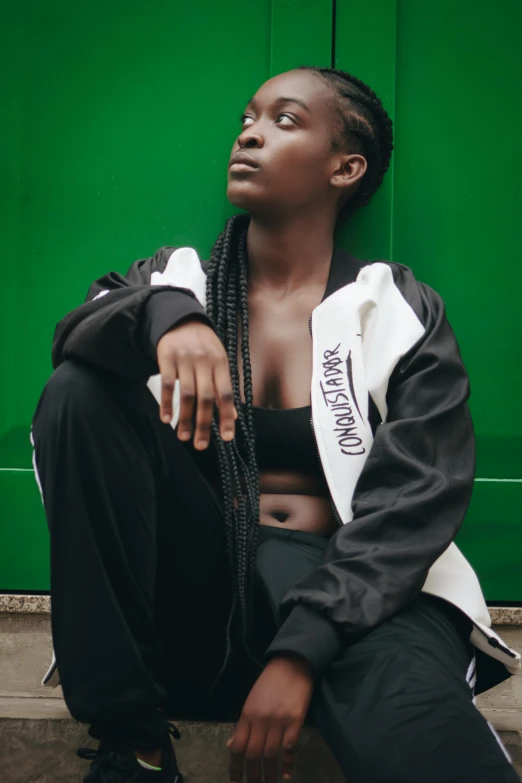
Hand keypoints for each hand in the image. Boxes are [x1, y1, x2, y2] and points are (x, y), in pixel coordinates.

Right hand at [156, 320, 237, 448]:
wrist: (181, 320)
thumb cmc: (204, 347)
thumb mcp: (219, 362)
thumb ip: (224, 387)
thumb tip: (234, 417)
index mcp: (221, 364)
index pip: (226, 394)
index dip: (227, 416)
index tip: (226, 438)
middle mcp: (204, 361)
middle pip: (206, 398)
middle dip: (204, 424)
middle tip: (201, 446)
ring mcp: (185, 359)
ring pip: (187, 394)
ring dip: (185, 418)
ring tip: (183, 437)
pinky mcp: (167, 357)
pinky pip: (167, 383)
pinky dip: (166, 403)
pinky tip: (166, 419)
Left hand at [227, 654, 313, 782]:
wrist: (291, 664)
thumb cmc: (269, 683)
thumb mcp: (251, 701)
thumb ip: (242, 724)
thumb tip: (230, 745)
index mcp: (247, 714)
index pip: (236, 746)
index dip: (234, 767)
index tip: (235, 782)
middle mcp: (260, 719)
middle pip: (253, 754)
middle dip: (252, 776)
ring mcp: (278, 721)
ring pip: (270, 754)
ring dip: (269, 773)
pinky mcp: (295, 720)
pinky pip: (290, 747)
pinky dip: (288, 763)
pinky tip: (287, 774)